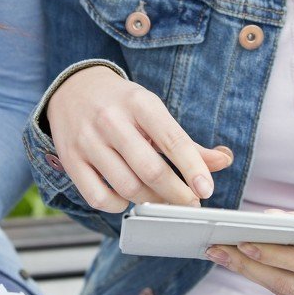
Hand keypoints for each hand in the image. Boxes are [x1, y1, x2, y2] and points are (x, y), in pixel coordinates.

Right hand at [46, 66, 233, 211]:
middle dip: (176, 194)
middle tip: (189, 203)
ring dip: (150, 201)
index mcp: (139, 103)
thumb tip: (222, 161)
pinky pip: (98, 197)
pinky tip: (127, 198)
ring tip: (161, 200)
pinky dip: (118, 205)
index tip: (206, 190)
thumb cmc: (121, 104)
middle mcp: (111, 120)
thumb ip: (186, 142)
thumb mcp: (153, 111)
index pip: (172, 139)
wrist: (74, 88)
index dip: (192, 168)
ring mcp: (87, 141)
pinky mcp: (70, 160)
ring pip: (126, 187)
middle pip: (150, 169)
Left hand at [205, 194, 293, 294]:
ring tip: (222, 253)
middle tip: (217, 248)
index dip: (274, 253)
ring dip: (252, 273)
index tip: (242, 239)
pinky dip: (269, 278)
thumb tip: (269, 218)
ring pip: (288, 293)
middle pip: (291, 285)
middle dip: (250, 265)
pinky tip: (245, 262)